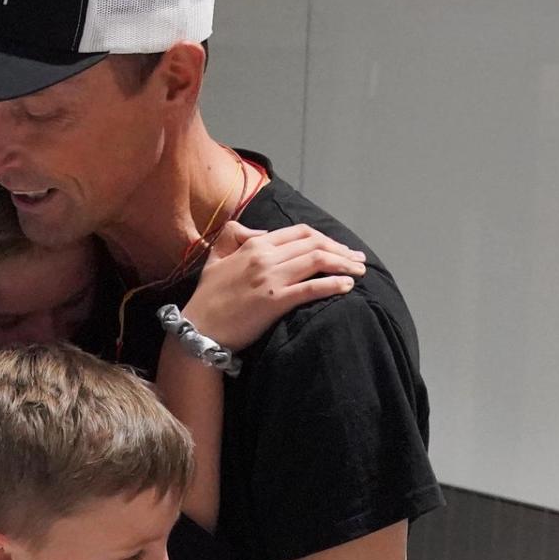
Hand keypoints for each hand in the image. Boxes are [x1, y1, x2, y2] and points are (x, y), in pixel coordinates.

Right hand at [183, 221, 365, 350]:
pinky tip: (347, 286)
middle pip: (314, 244)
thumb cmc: (208, 298)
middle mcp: (265, 257)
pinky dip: (333, 284)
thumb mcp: (215, 257)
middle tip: (358, 260)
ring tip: (359, 272)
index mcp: (254, 244)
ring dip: (343, 264)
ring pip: (317, 261)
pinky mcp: (275, 302)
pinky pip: (311, 288)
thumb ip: (235, 235)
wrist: (199, 328)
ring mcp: (271, 279)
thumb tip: (263, 231)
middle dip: (341, 250)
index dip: (324, 238)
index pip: (298, 232)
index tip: (339, 248)